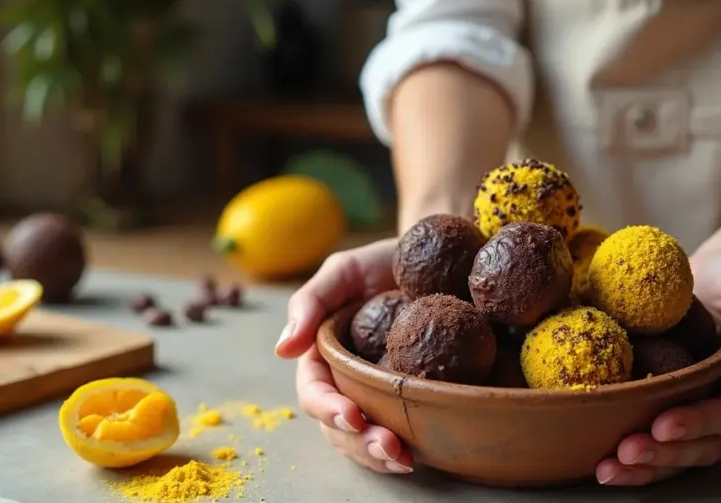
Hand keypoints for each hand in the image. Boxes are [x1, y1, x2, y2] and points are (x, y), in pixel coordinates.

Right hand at [275, 238, 414, 473]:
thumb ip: (310, 302)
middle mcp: (345, 381)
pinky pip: (397, 434)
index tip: (353, 416)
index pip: (314, 390)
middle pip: (338, 426)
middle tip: (389, 448)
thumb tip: (282, 349)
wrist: (439, 258)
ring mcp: (375, 394)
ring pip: (363, 440)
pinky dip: (402, 451)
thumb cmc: (384, 261)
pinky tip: (418, 455)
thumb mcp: (345, 270)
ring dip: (379, 456)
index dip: (328, 407)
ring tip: (404, 461)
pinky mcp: (406, 401)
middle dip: (359, 443)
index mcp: (323, 354)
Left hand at [596, 248, 720, 485]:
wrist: (715, 267)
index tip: (662, 425)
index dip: (695, 424)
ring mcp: (692, 405)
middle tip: (625, 452)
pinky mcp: (664, 400)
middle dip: (662, 454)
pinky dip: (630, 456)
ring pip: (675, 452)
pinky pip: (652, 437)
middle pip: (698, 445)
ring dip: (643, 467)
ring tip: (607, 469)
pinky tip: (600, 459)